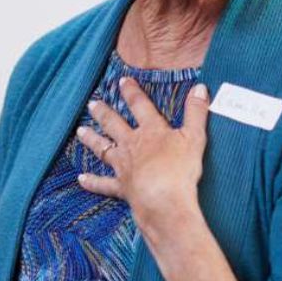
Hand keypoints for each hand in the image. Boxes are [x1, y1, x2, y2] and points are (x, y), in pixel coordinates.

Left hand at [76, 78, 210, 233]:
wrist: (164, 200)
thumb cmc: (180, 169)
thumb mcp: (195, 137)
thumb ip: (196, 112)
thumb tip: (200, 87)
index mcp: (151, 131)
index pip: (140, 105)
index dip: (131, 92)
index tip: (122, 81)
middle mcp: (132, 145)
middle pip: (114, 124)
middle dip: (103, 112)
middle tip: (92, 104)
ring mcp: (123, 166)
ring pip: (103, 149)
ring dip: (91, 139)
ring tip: (80, 131)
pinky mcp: (121, 187)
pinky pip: (103, 184)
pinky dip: (92, 182)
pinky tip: (81, 179)